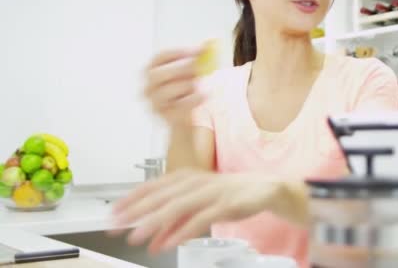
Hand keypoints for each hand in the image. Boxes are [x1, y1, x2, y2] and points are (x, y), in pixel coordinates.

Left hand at [110, 169, 282, 253]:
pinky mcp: (225, 204)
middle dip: (135, 212)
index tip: (113, 212)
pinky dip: (182, 231)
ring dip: (154, 222)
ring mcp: (210, 192)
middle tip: (116, 226)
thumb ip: (174, 222)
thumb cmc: (227, 194)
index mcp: (185, 177)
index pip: (151, 186)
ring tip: (137, 237)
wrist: (263, 188)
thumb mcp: (197, 206)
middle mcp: (195, 182)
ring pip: (176, 206)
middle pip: (159, 196)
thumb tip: (151, 238)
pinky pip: (199, 218)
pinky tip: (168, 242)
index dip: (130, 199)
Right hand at [144, 48, 202, 125]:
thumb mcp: (192, 73)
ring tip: (199, 85)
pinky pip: (180, 106)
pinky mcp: (166, 117)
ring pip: (169, 91)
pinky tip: (204, 95)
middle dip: (181, 68)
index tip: (197, 50)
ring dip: (188, 85)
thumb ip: (199, 60)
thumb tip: (210, 46)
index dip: (178, 52)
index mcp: (152, 71)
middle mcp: (149, 87)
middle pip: (158, 74)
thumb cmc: (187, 90)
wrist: (186, 120)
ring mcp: (154, 104)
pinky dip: (195, 99)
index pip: (160, 57)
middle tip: (199, 67)